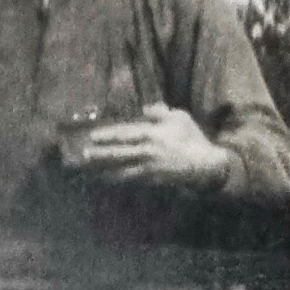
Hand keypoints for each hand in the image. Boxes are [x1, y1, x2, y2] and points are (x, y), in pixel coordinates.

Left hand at [77, 104, 231, 190]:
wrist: (204, 165)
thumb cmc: (192, 138)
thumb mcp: (179, 117)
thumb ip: (160, 112)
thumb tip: (145, 109)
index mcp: (151, 134)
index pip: (124, 135)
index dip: (107, 136)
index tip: (93, 136)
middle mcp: (146, 152)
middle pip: (118, 153)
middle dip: (100, 154)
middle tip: (85, 154)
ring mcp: (148, 168)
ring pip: (122, 169)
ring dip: (106, 169)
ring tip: (92, 170)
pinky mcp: (152, 180)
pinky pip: (132, 179)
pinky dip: (120, 179)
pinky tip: (110, 179)